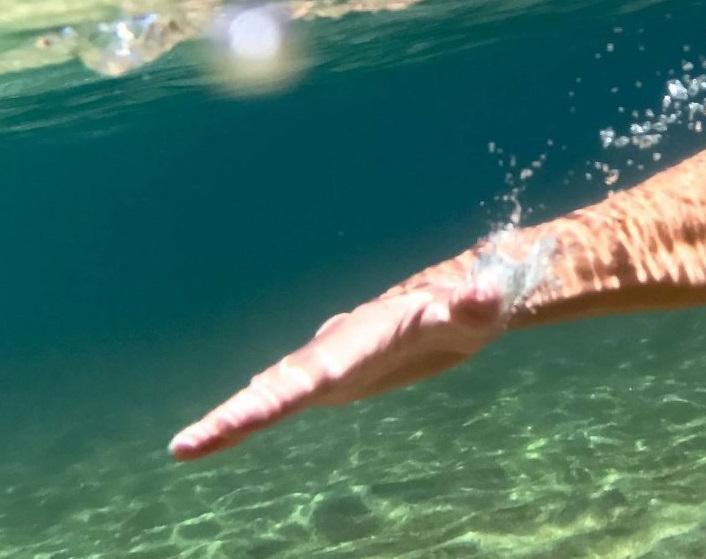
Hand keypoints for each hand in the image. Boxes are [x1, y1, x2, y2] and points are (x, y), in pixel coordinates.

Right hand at [169, 251, 505, 460]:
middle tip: (186, 446)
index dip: (270, 401)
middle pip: (282, 384)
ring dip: (237, 415)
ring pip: (278, 386)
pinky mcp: (341, 372)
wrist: (470, 297)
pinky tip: (227, 430)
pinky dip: (256, 409)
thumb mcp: (483, 309)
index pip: (312, 373)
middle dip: (236, 415)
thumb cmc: (477, 304)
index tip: (227, 422)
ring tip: (191, 445)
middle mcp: (341, 345)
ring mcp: (337, 359)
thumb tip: (484, 295)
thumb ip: (478, 305)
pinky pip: (290, 392)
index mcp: (366, 335)